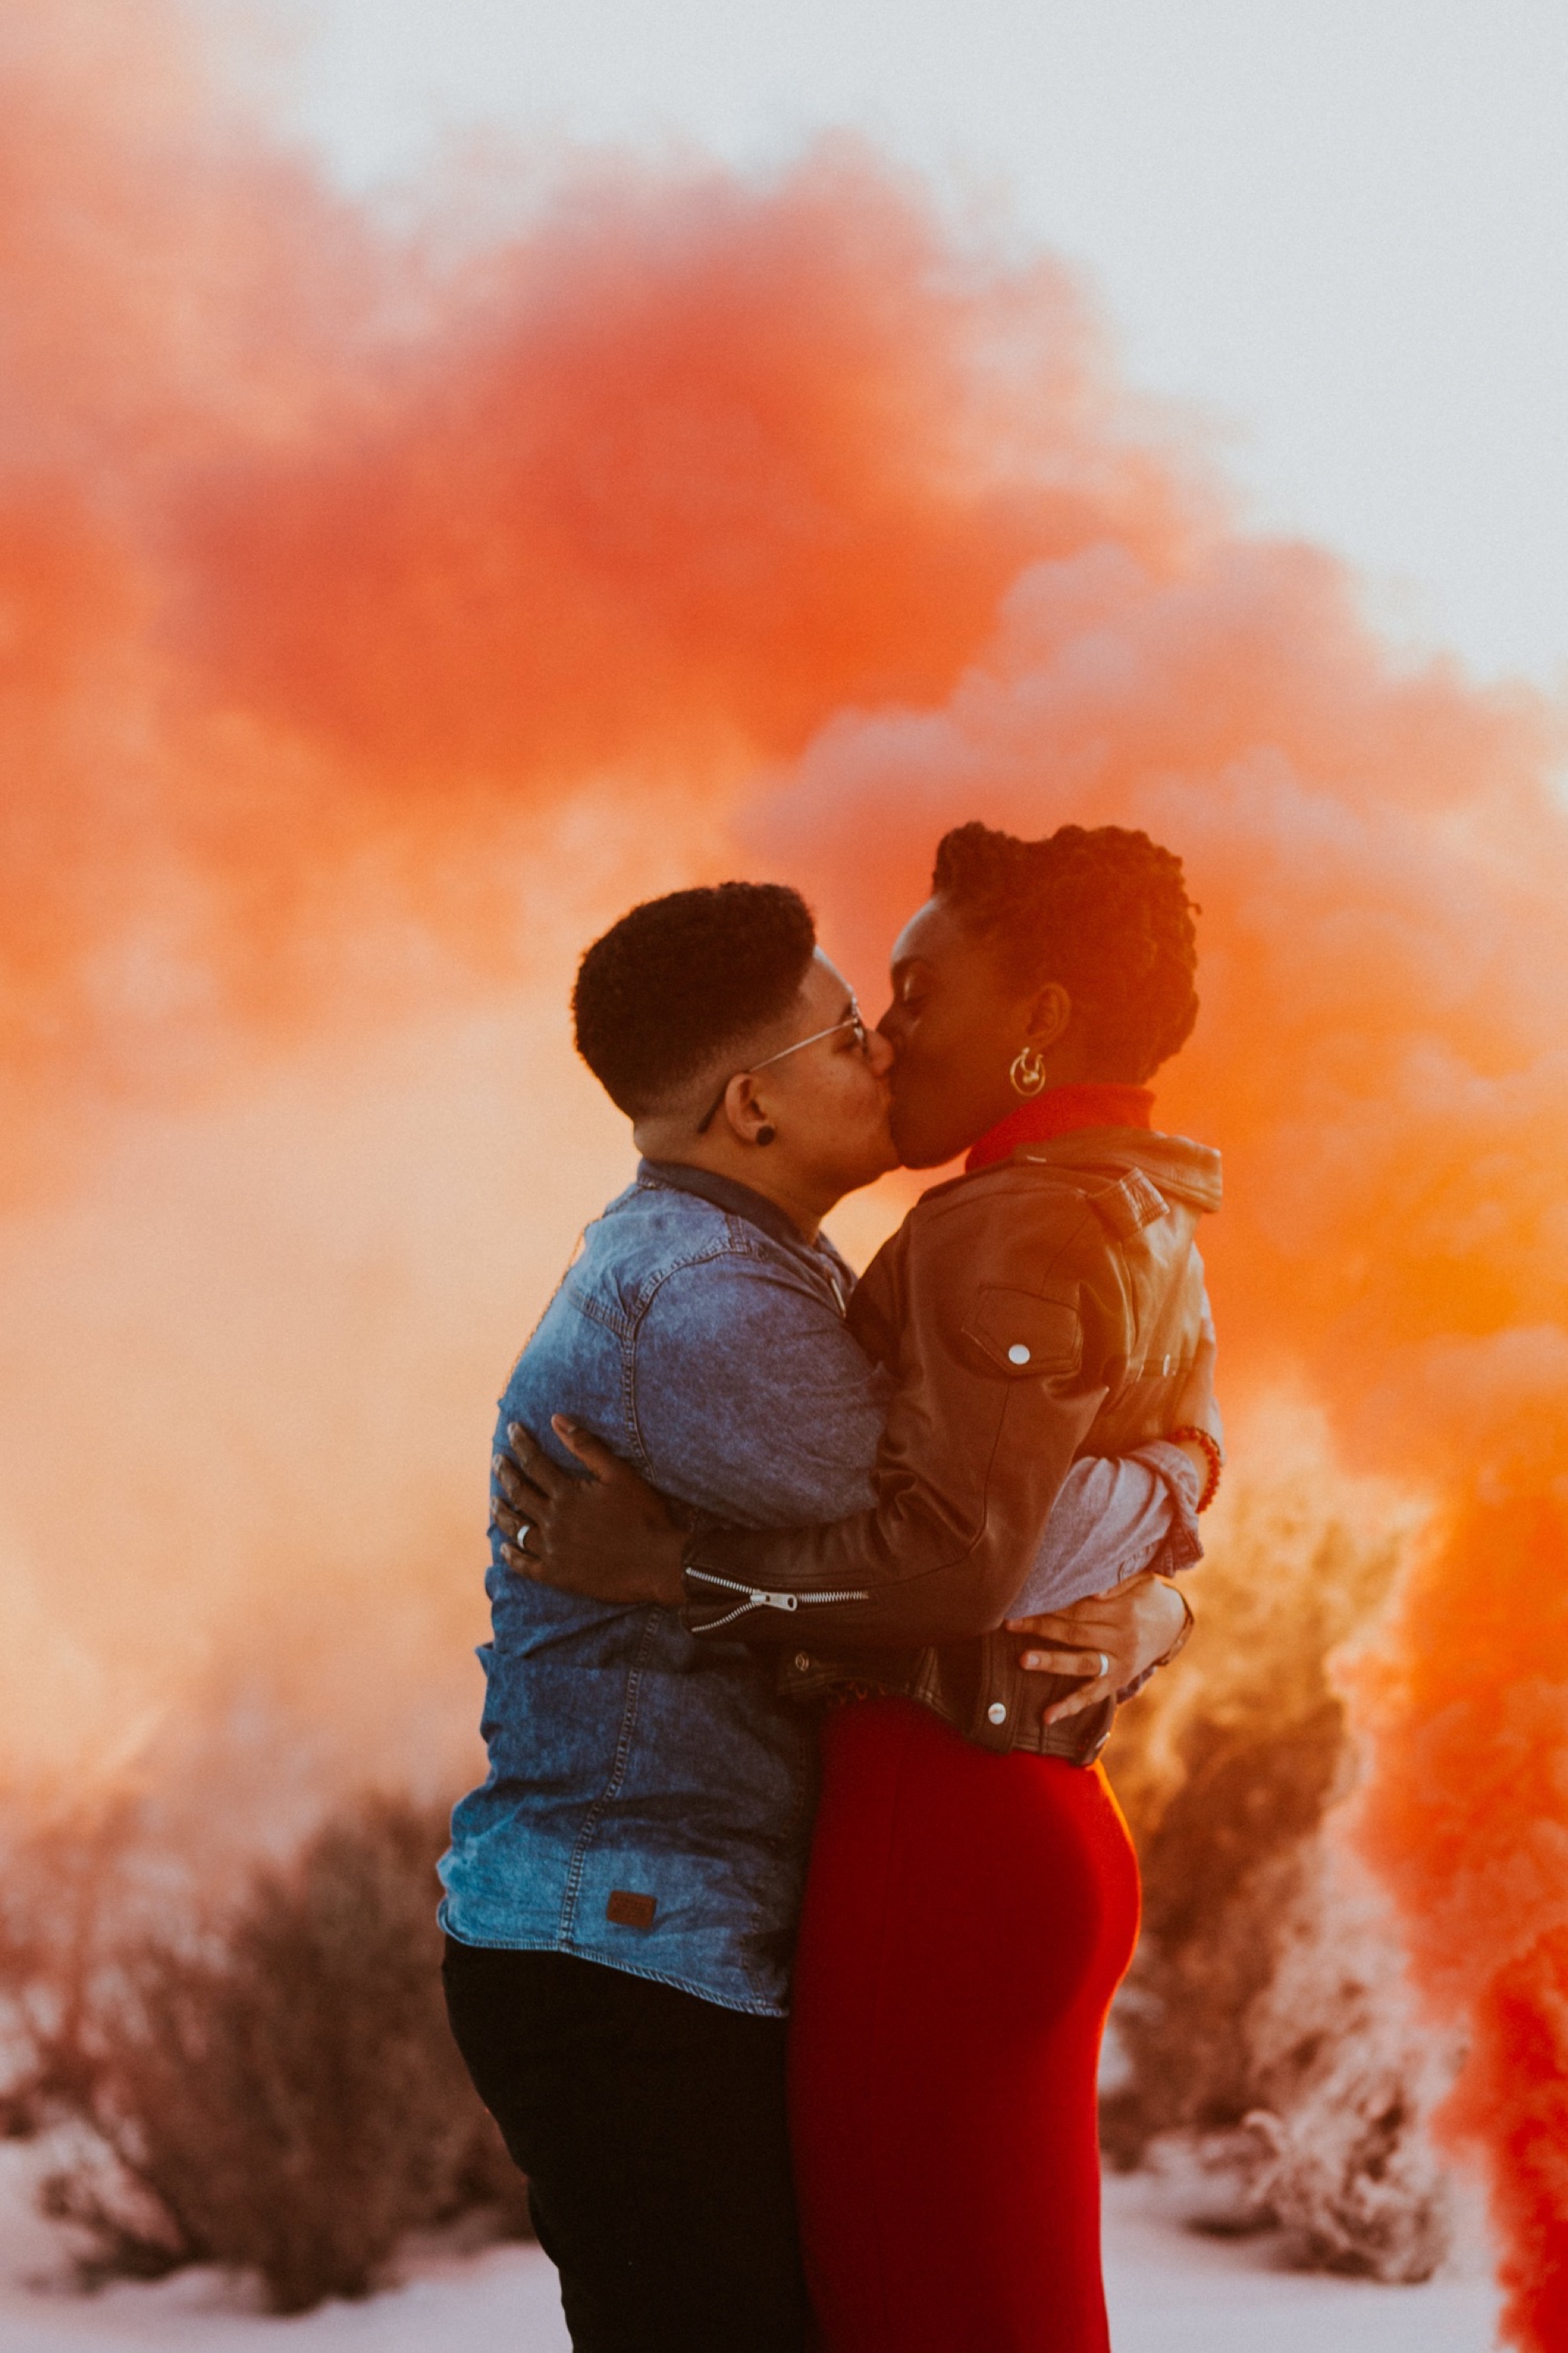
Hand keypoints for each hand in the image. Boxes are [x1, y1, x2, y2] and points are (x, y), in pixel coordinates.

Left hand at [494, 1419, 686, 1606]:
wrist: (656, 1563)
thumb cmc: (643, 1515)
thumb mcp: (619, 1474)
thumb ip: (586, 1446)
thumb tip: (556, 1419)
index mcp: (567, 1494)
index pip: (534, 1463)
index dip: (521, 1444)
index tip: (511, 1429)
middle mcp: (553, 1521)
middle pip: (519, 1493)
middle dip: (505, 1473)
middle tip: (497, 1461)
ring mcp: (552, 1550)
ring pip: (516, 1529)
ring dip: (502, 1513)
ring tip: (493, 1502)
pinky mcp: (557, 1575)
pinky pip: (525, 1566)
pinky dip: (511, 1556)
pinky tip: (504, 1549)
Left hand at [1004, 1572, 1191, 1724]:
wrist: (1173, 1625)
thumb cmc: (1147, 1595)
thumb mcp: (1141, 1579)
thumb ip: (1117, 1582)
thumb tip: (1092, 1592)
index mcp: (1124, 1612)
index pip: (1080, 1609)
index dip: (1052, 1606)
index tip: (1024, 1603)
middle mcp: (1122, 1640)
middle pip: (1075, 1633)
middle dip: (1041, 1628)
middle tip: (1009, 1625)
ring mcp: (1119, 1664)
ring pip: (1081, 1664)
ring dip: (1051, 1662)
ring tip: (1023, 1660)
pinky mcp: (1117, 1682)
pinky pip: (1091, 1696)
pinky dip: (1070, 1706)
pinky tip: (1047, 1716)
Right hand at [1169, 1297, 1221, 1485]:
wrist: (1187, 1469)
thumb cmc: (1193, 1425)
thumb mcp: (1198, 1387)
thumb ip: (1203, 1358)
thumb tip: (1208, 1320)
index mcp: (1215, 1423)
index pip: (1205, 1403)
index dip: (1193, 1394)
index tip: (1178, 1388)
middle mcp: (1214, 1445)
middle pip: (1199, 1427)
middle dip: (1186, 1421)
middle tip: (1162, 1415)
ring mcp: (1203, 1466)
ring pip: (1189, 1449)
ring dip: (1177, 1446)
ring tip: (1155, 1442)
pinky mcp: (1190, 1484)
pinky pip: (1179, 1469)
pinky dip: (1171, 1465)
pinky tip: (1155, 1465)